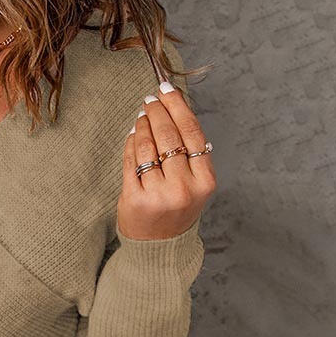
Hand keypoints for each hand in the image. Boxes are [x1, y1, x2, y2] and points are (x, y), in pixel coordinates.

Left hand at [118, 82, 216, 239]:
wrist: (158, 247)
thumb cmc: (176, 210)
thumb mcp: (194, 184)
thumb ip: (188, 154)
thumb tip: (171, 112)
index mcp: (205, 181)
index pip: (191, 133)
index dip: (178, 107)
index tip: (167, 90)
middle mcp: (184, 187)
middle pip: (169, 136)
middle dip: (158, 112)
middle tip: (150, 99)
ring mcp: (159, 194)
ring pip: (148, 147)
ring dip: (143, 125)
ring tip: (142, 115)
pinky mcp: (135, 199)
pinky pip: (131, 162)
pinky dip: (131, 143)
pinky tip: (133, 134)